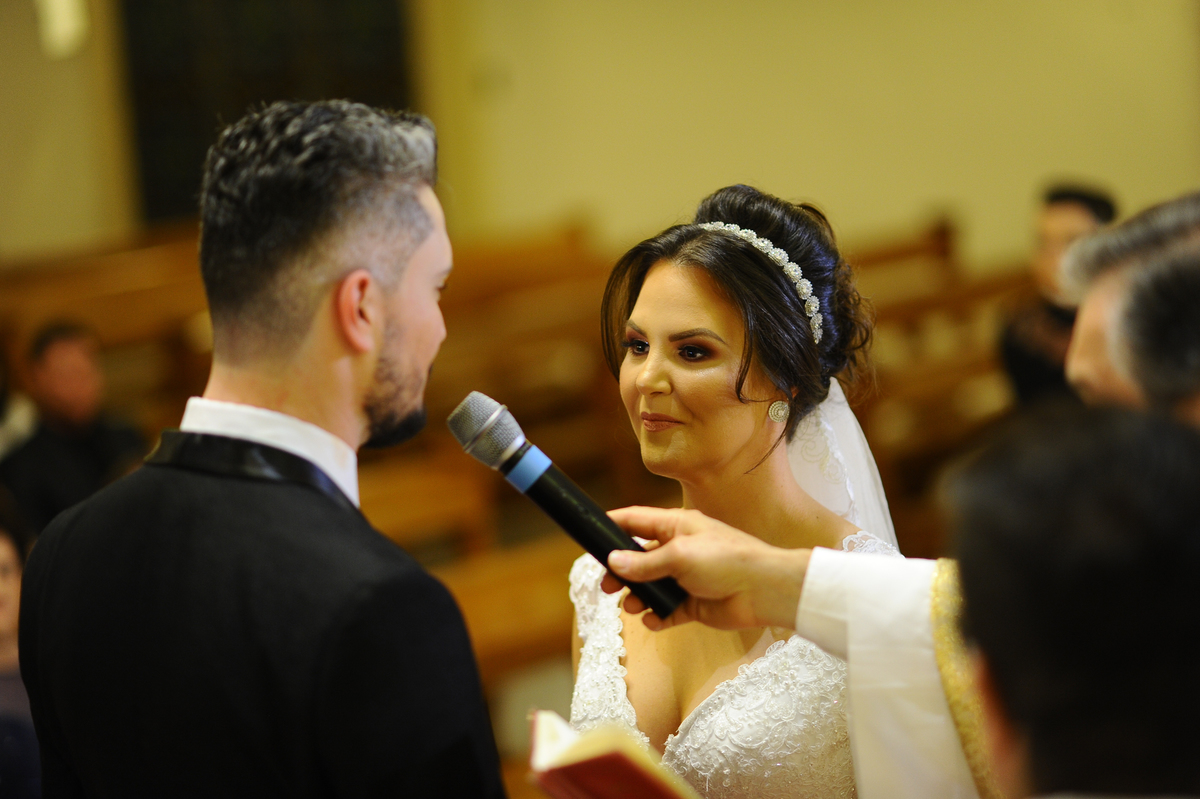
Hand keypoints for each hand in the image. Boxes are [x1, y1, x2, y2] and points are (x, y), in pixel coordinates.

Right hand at [603, 506, 809, 631]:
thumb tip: (613, 561)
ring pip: (650, 587)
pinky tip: (654, 621)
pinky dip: (658, 617)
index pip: (636, 521)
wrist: (764, 591)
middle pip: (638, 557)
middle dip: (620, 571)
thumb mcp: (679, 555)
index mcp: (676, 526)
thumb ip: (644, 561)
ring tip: (632, 607)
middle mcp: (678, 550)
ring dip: (638, 597)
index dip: (612, 525)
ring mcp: (685, 578)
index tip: (590, 533)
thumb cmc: (727, 560)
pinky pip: (667, 611)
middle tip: (606, 585)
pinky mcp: (693, 604)